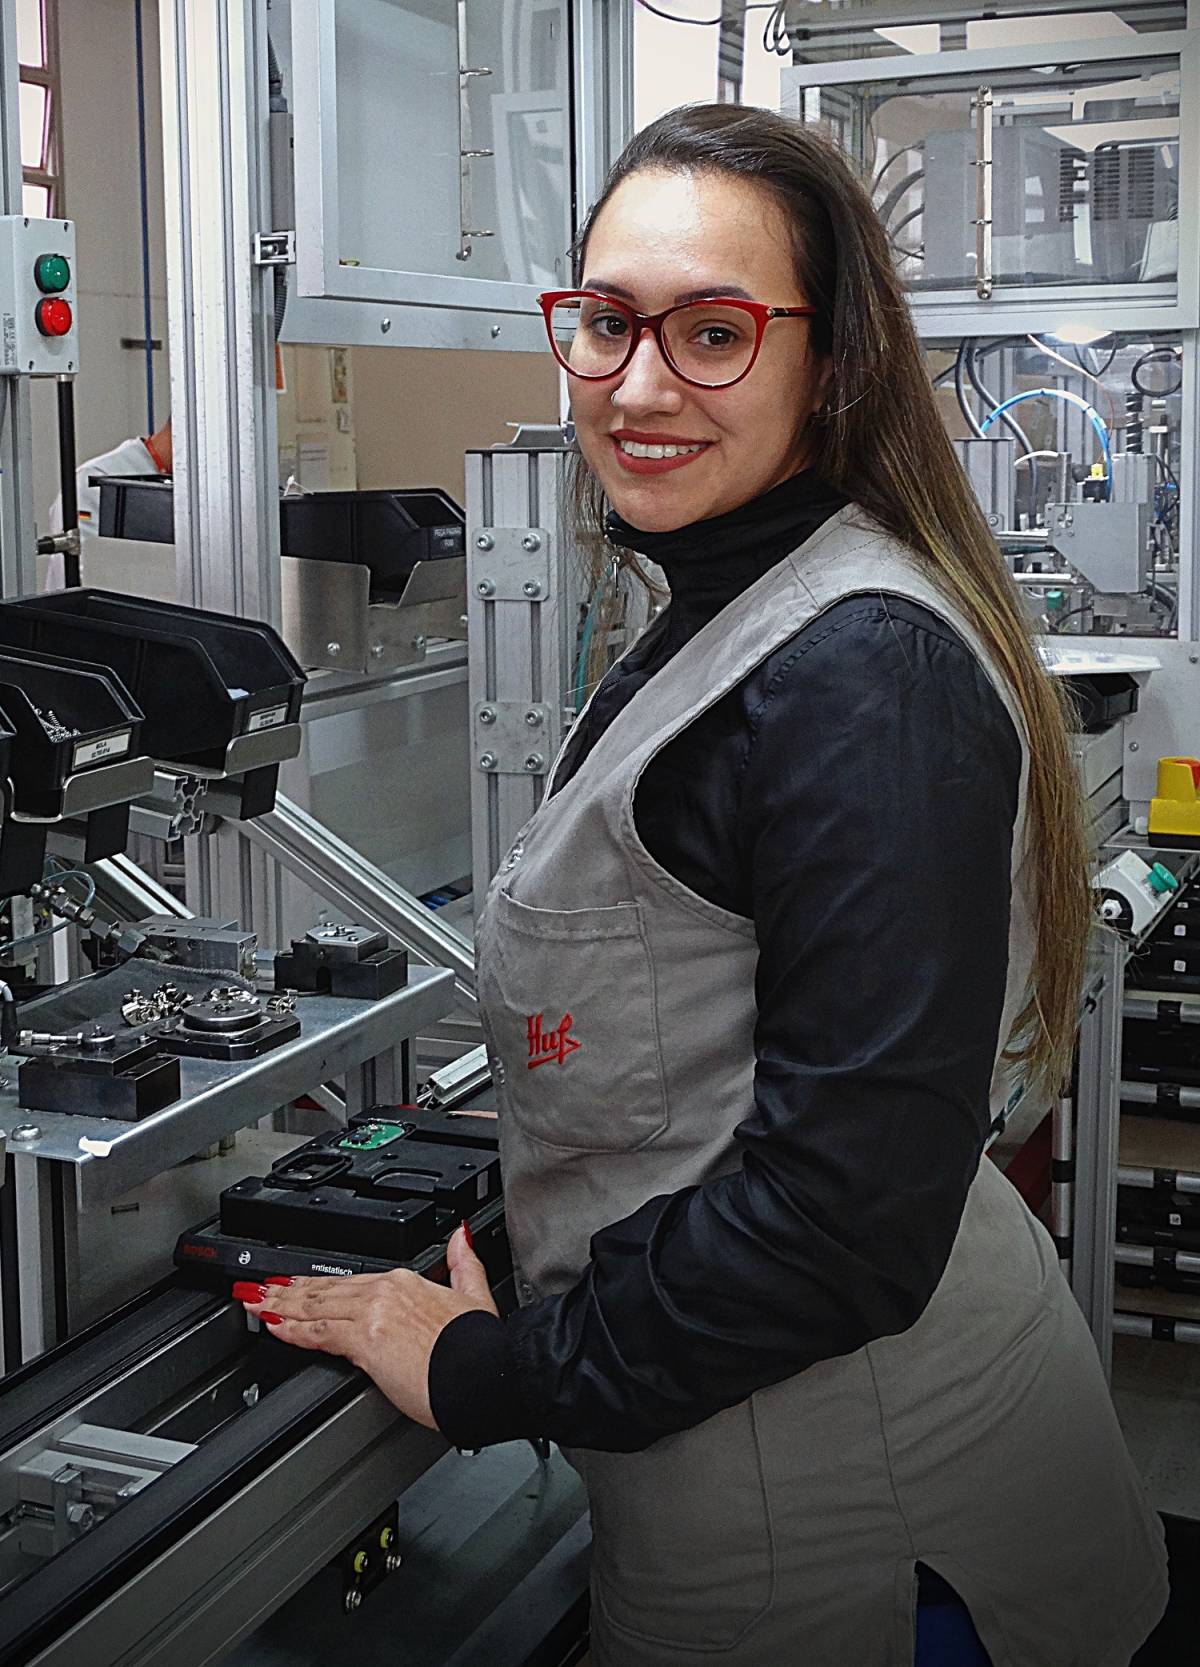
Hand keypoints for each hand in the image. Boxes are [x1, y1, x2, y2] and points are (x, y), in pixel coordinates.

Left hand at [236, 1225, 498, 1429]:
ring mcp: (374, 1313)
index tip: (298, 1283)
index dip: (320, 1284)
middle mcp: (387, 1291)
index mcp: (408, 1281)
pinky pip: (318, 1333)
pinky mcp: (365, 1341)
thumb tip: (459, 1235)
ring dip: (281, 1306)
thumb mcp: (476, 1294)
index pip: (352, 1282)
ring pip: (316, 1307)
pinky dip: (291, 1328)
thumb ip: (462, 1262)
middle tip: (260, 1290)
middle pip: (327, 1291)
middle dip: (288, 1291)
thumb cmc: (483, 1348)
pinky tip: (274, 1326)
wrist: (488, 1375)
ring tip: (257, 1303)